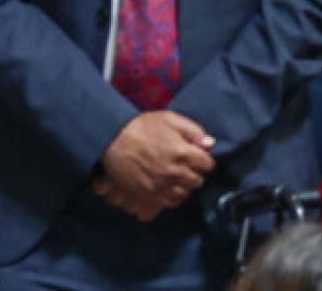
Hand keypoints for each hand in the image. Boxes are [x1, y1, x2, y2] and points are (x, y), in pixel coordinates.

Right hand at [94, 110, 214, 221]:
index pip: (208, 164)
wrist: (111, 137)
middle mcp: (174, 171)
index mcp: (182, 151)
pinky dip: (172, 195)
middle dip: (194, 172)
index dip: (202, 158)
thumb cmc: (140, 126)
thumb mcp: (169, 118)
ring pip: (185, 193)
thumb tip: (210, 144)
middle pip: (198, 181)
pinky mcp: (149, 194)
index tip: (194, 155)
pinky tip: (166, 185)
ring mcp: (161, 185)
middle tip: (183, 164)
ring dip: (183, 185)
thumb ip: (193, 130)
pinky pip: (170, 202)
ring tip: (175, 175)